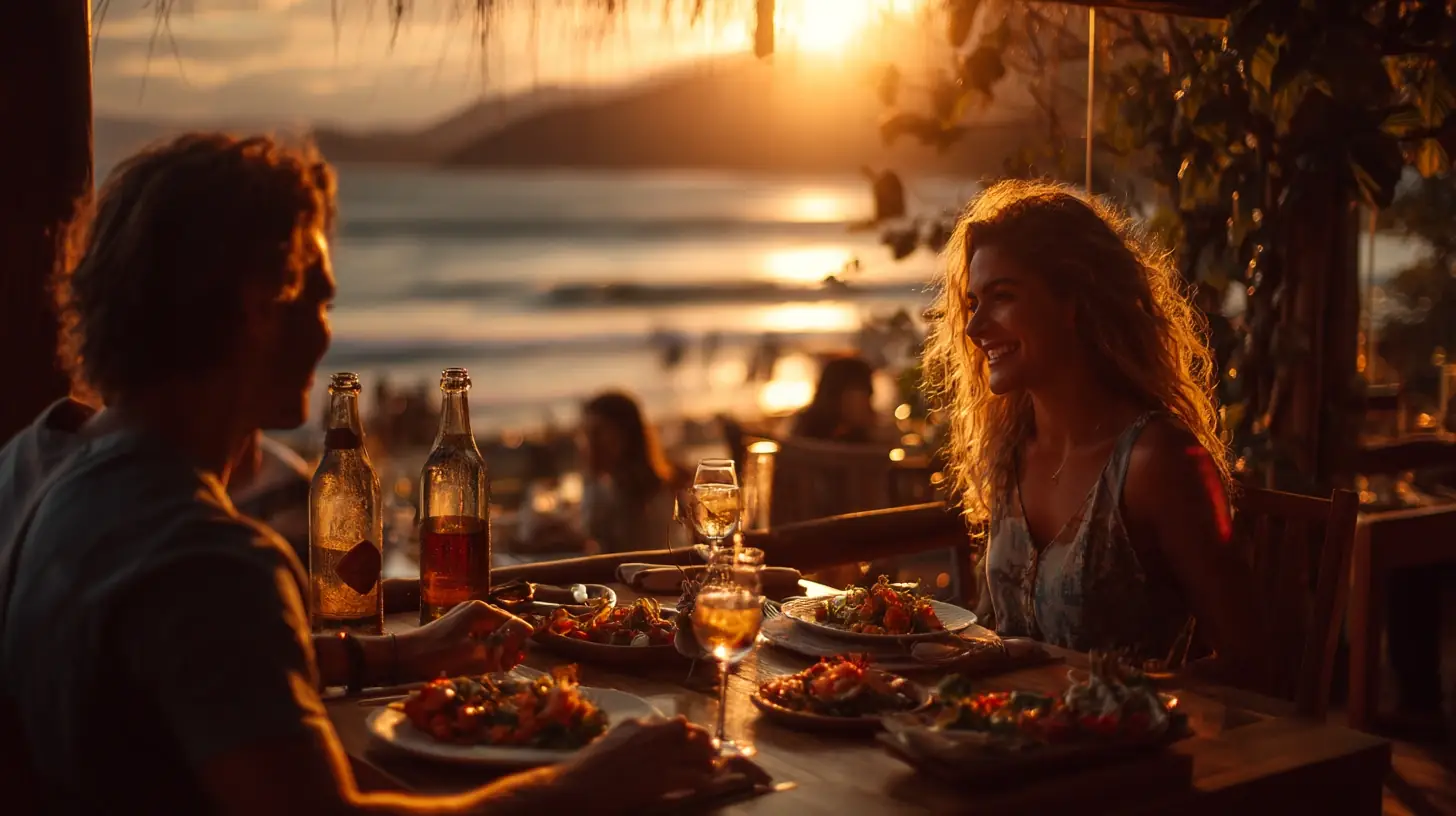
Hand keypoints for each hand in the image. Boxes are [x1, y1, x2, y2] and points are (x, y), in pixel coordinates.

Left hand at [395, 601, 531, 680]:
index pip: (515, 625)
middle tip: (499, 669)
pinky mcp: (457, 627)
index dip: (516, 646)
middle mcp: (475, 608)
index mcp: (482, 610)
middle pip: (504, 628)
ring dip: (493, 652)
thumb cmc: (439, 657)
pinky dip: (481, 651)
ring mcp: (465, 616)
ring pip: (492, 634)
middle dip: (505, 649)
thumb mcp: (476, 654)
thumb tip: (528, 629)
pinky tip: (475, 665)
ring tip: (486, 669)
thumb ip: (504, 642)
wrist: (403, 659)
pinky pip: (479, 637)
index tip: (510, 665)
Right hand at [558, 717, 716, 807]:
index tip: (691, 743)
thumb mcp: (606, 745)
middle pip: (689, 731)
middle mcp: (650, 733)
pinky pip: (695, 777)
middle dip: (702, 742)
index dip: (686, 734)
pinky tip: (707, 787)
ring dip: (706, 761)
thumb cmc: (581, 772)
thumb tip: (636, 748)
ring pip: (698, 751)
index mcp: (635, 724)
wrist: (573, 788)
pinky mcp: (661, 778)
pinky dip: (704, 782)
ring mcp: (658, 755)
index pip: (673, 723)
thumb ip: (626, 741)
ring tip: (710, 771)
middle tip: (709, 755)